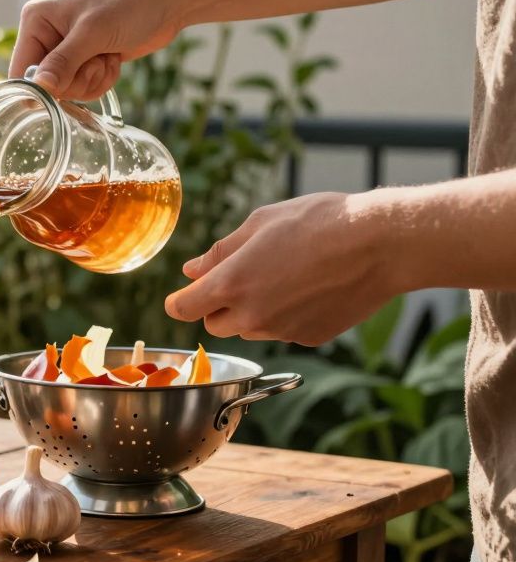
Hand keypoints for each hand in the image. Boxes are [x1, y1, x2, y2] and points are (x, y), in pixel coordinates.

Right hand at [9, 0, 185, 100]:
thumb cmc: (130, 2)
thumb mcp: (92, 33)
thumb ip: (62, 63)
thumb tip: (38, 88)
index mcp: (36, 21)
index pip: (20, 71)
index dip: (41, 87)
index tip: (67, 86)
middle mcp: (47, 35)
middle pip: (46, 85)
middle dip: (76, 80)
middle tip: (96, 60)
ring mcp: (68, 49)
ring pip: (68, 89)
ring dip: (92, 79)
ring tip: (108, 55)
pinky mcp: (87, 59)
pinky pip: (85, 87)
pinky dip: (103, 78)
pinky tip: (114, 58)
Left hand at [164, 192, 400, 345]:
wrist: (381, 244)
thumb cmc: (319, 223)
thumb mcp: (260, 224)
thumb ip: (220, 252)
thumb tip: (191, 269)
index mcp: (231, 285)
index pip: (183, 309)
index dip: (180, 300)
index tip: (186, 293)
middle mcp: (252, 316)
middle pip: (215, 325)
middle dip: (218, 306)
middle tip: (241, 276)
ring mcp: (281, 332)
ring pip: (249, 329)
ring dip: (252, 311)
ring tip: (283, 276)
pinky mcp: (309, 339)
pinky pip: (283, 331)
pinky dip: (286, 316)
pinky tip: (310, 288)